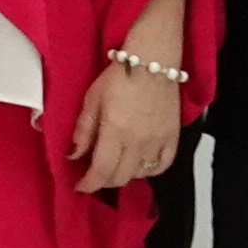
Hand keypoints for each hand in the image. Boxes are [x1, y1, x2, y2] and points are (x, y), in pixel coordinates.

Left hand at [69, 57, 183, 194]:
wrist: (152, 61)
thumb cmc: (120, 76)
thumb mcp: (92, 99)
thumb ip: (84, 130)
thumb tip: (74, 154)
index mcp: (115, 132)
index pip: (101, 171)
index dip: (88, 184)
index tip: (80, 186)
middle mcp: (138, 141)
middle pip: (120, 176)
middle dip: (103, 180)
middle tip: (93, 173)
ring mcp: (157, 141)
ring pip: (139, 174)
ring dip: (124, 175)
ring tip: (114, 164)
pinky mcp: (172, 136)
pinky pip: (163, 165)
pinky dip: (149, 170)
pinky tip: (139, 164)